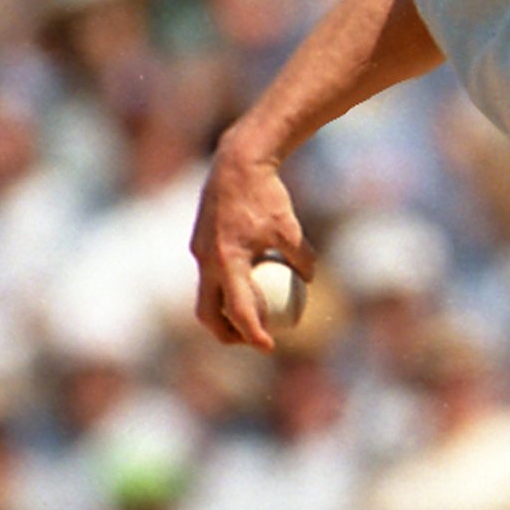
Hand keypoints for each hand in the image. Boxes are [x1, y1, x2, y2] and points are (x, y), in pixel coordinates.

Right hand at [191, 140, 309, 350]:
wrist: (236, 163)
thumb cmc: (267, 195)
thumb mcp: (291, 229)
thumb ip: (301, 258)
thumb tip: (310, 282)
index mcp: (227, 261)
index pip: (238, 310)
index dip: (253, 334)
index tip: (268, 347)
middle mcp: (206, 260)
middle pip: (208, 313)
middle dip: (226, 333)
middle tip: (252, 339)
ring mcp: (199, 251)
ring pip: (206, 295)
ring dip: (224, 311)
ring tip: (251, 317)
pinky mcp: (199, 242)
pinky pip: (210, 274)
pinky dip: (224, 287)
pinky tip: (249, 283)